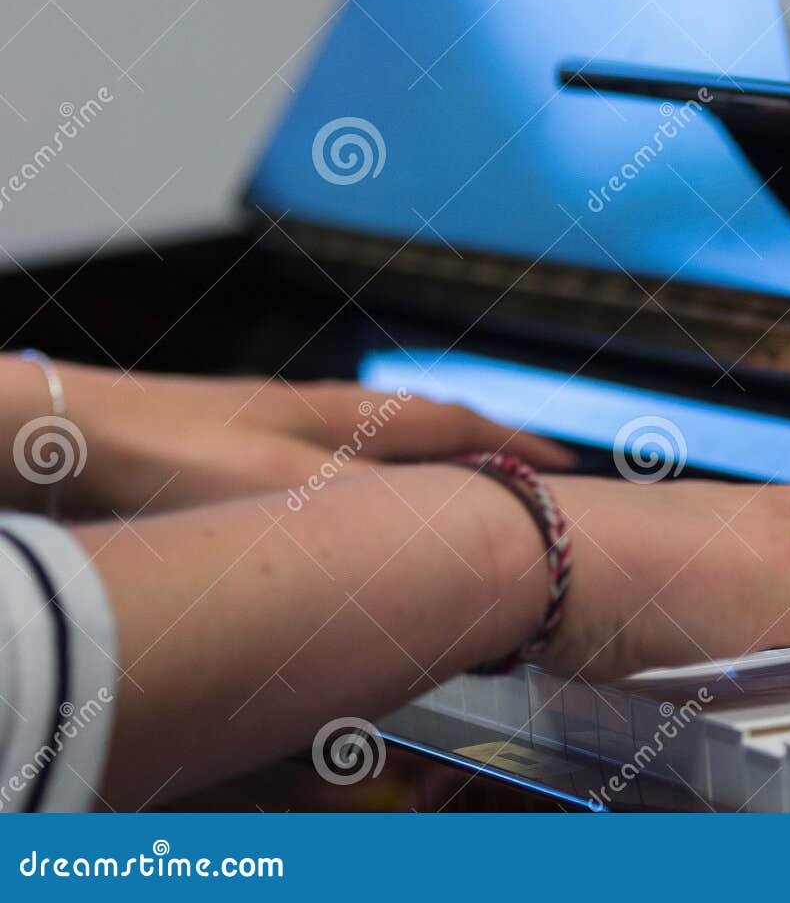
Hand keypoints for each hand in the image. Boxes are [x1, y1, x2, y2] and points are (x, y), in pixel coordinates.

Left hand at [3, 356, 572, 515]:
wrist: (75, 435)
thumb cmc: (173, 457)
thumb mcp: (287, 488)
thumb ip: (367, 502)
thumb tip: (447, 523)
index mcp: (349, 414)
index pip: (458, 424)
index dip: (516, 447)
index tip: (568, 465)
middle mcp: (325, 412)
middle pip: (428, 427)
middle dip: (484, 451)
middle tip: (531, 477)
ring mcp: (285, 426)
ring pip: (384, 446)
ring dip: (432, 467)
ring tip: (460, 495)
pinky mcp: (246, 448)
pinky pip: (343, 464)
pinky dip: (378, 484)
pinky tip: (358, 512)